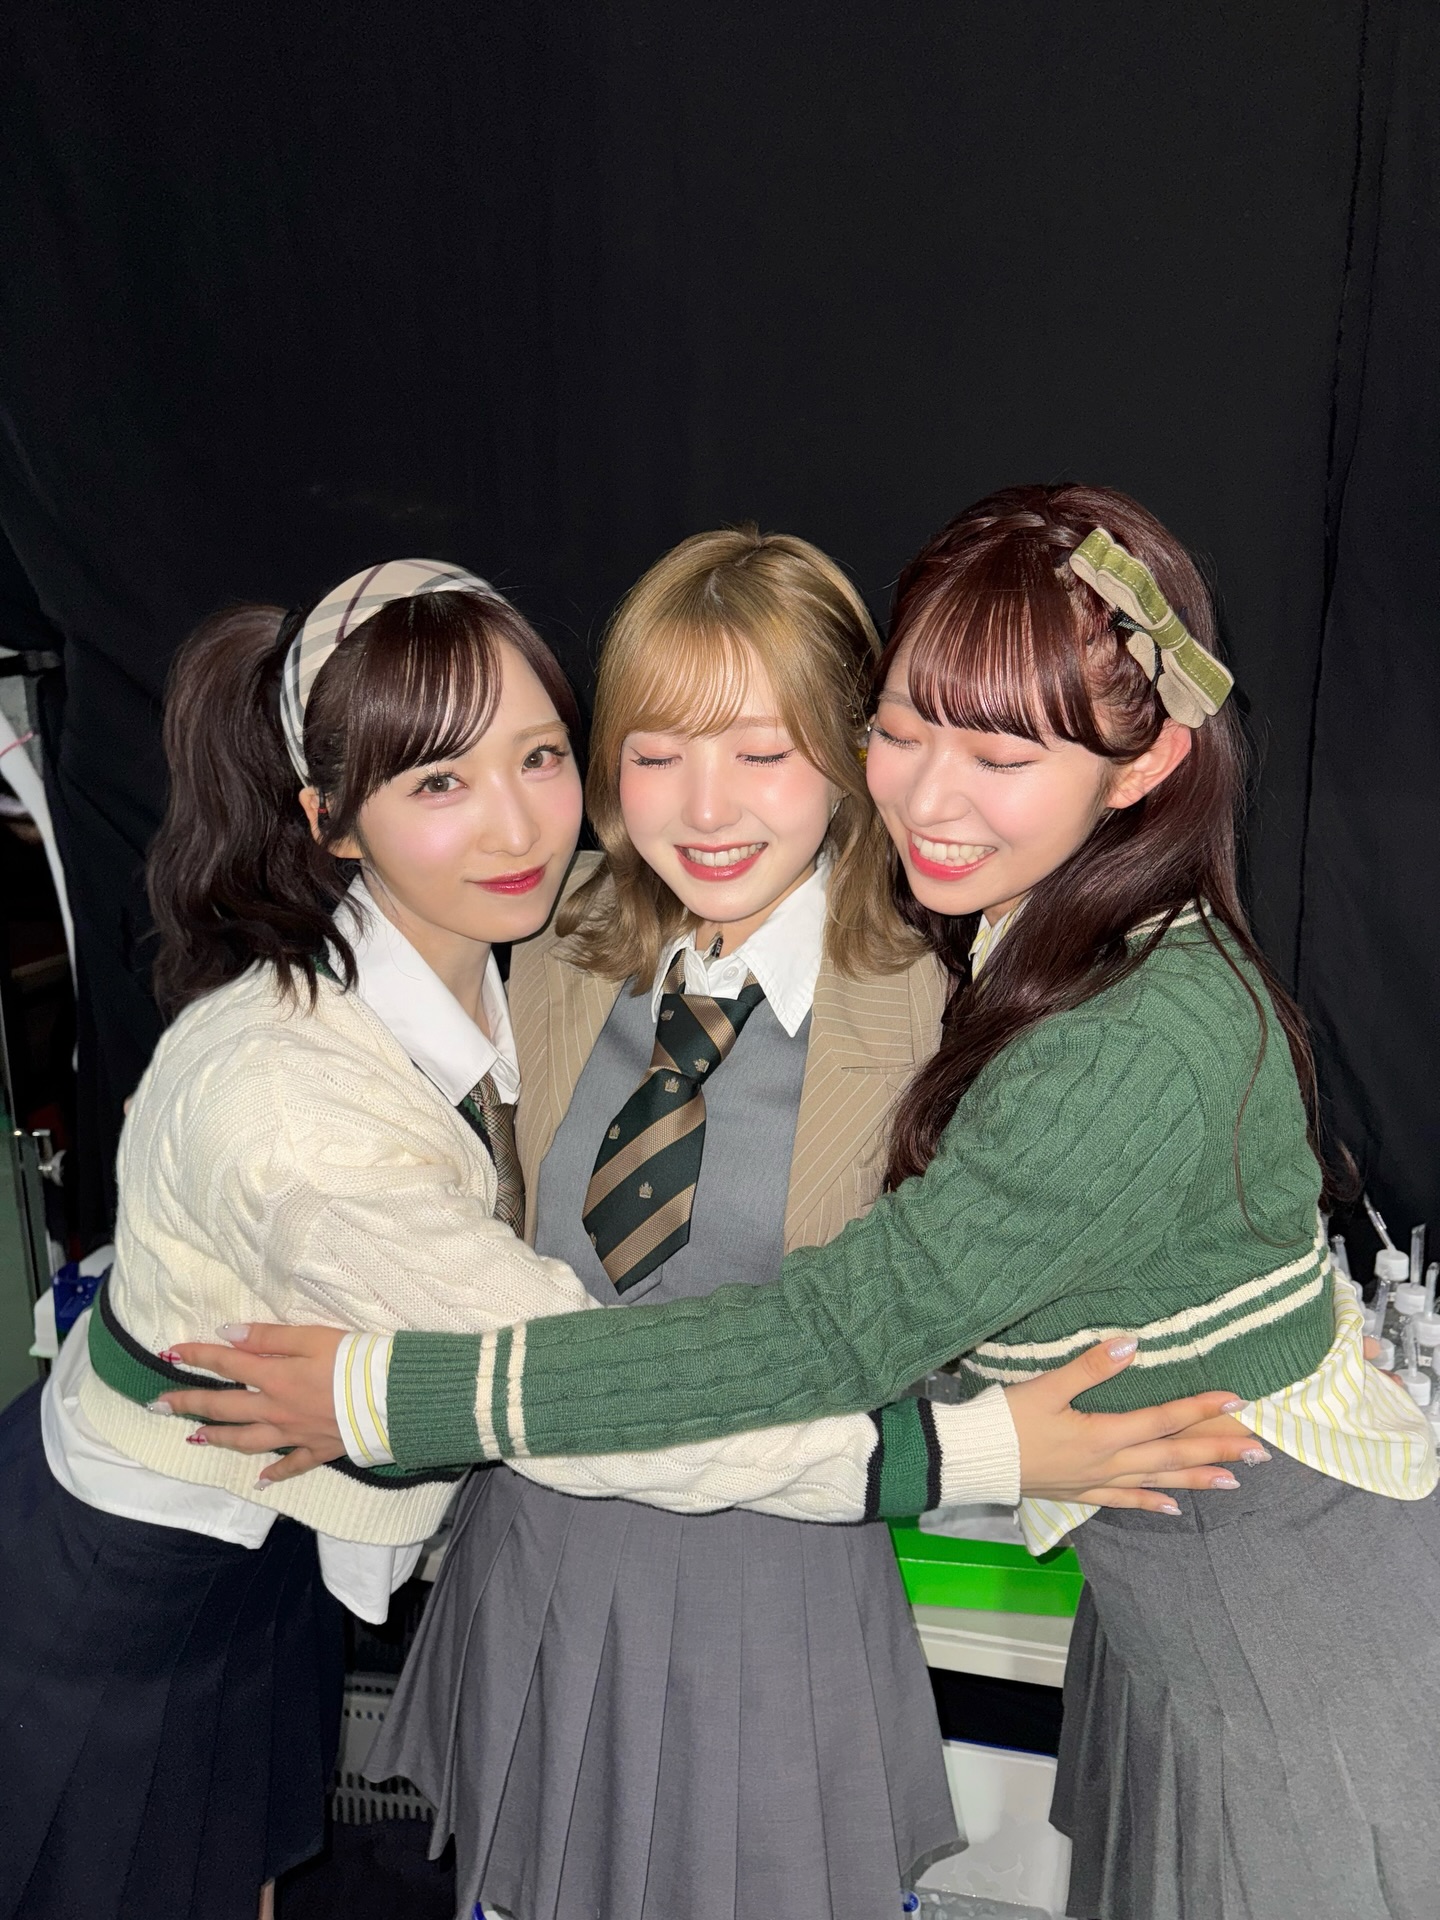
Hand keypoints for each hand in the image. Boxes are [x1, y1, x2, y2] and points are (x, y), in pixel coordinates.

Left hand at [157, 1324, 347, 1483]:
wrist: (391, 1398)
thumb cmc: (355, 1360)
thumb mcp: (313, 1337)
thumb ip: (269, 1337)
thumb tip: (227, 1335)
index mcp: (274, 1377)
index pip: (227, 1363)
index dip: (197, 1356)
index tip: (170, 1353)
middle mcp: (276, 1409)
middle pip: (225, 1406)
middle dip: (189, 1404)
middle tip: (159, 1405)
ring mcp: (295, 1433)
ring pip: (247, 1440)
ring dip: (218, 1438)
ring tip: (195, 1439)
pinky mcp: (318, 1449)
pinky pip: (290, 1466)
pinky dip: (273, 1475)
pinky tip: (260, 1483)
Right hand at [1005, 1337, 1267, 1515]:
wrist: (975, 1461)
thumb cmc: (1007, 1420)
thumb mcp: (1046, 1387)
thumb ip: (1091, 1366)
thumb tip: (1133, 1344)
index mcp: (1104, 1434)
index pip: (1164, 1420)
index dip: (1202, 1408)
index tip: (1238, 1400)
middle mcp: (1109, 1461)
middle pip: (1172, 1455)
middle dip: (1217, 1450)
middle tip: (1260, 1452)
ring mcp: (1097, 1480)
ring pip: (1157, 1480)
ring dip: (1197, 1479)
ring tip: (1234, 1480)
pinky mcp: (1081, 1491)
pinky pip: (1125, 1499)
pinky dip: (1151, 1501)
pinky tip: (1173, 1506)